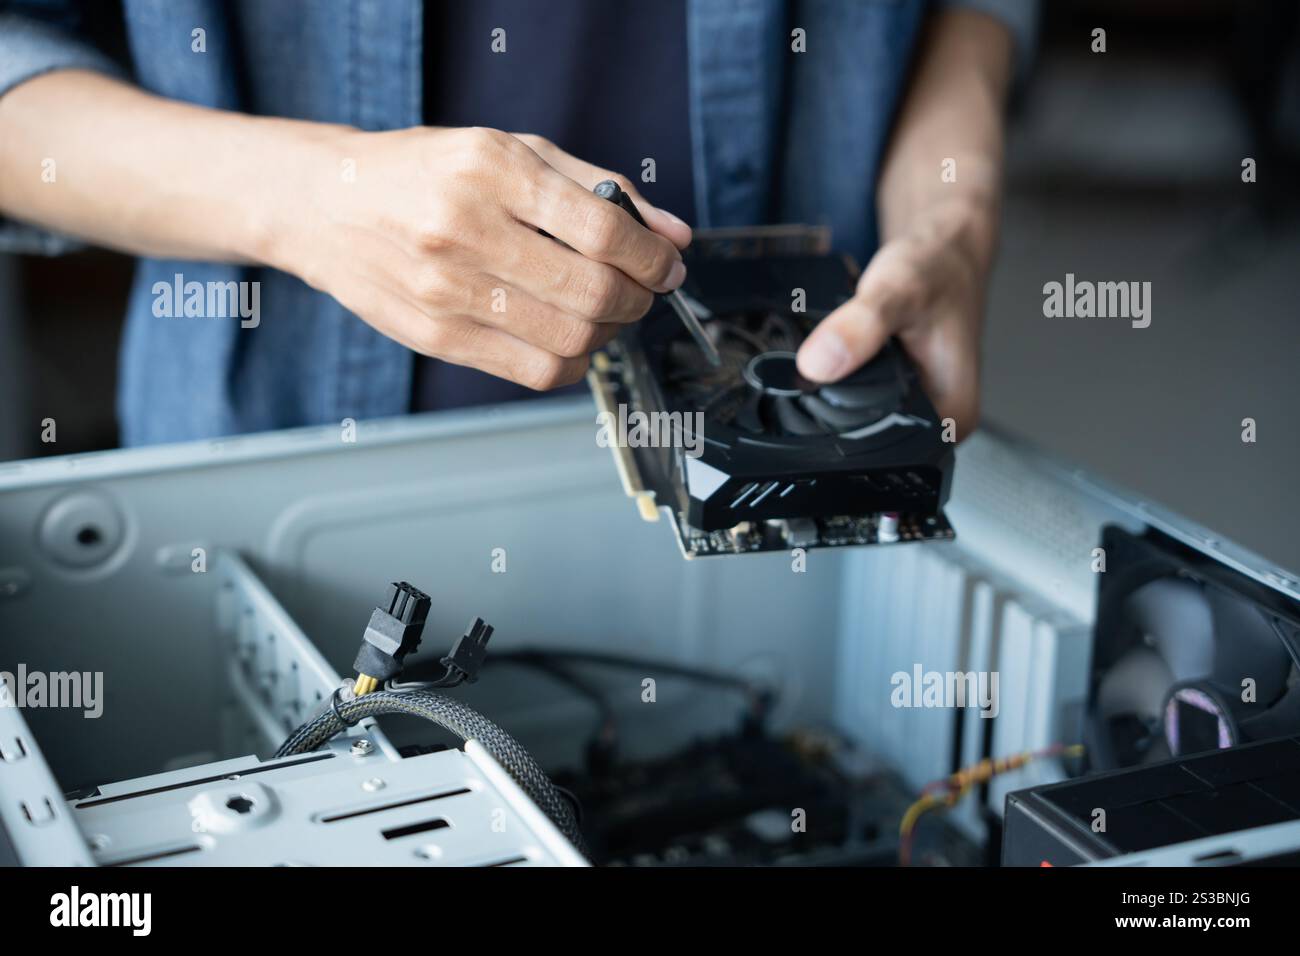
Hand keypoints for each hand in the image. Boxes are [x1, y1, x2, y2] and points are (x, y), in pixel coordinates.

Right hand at [277, 126, 691, 389]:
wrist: (329, 204)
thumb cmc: (427, 172)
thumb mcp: (513, 151)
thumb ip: (600, 188)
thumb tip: (673, 235)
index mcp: (490, 169)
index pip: (602, 229)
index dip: (652, 258)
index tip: (667, 265)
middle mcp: (465, 229)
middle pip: (592, 293)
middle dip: (638, 298)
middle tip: (642, 290)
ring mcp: (447, 291)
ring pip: (570, 340)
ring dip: (609, 332)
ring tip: (605, 310)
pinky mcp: (438, 337)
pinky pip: (535, 371)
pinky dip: (572, 361)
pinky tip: (569, 335)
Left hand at [795, 199, 994, 437]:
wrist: (945, 248)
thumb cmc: (939, 268)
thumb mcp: (897, 291)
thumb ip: (861, 328)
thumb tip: (819, 365)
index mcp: (954, 417)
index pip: (883, 449)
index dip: (839, 421)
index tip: (826, 378)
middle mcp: (940, 421)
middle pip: (867, 436)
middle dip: (834, 401)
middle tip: (834, 353)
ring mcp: (920, 407)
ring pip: (857, 416)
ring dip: (837, 386)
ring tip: (842, 347)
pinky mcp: (902, 392)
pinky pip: (856, 396)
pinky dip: (842, 374)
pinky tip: (842, 349)